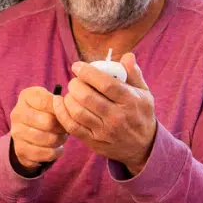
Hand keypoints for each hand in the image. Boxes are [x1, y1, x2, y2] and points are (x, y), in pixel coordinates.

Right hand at [10, 87, 67, 174]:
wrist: (29, 131)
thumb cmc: (45, 113)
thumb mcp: (51, 102)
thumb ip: (59, 104)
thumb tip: (67, 112)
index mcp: (26, 96)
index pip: (46, 102)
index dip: (61, 110)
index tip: (67, 114)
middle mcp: (17, 113)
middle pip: (48, 122)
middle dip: (62, 128)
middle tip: (65, 129)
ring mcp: (16, 132)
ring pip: (47, 139)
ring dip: (59, 141)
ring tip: (61, 138)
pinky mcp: (19, 149)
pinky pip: (43, 154)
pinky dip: (54, 153)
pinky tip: (55, 149)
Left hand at [52, 53, 156, 176]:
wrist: (143, 147)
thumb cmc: (141, 114)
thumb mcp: (144, 93)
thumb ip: (134, 74)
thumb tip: (127, 56)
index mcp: (130, 101)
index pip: (106, 84)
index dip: (88, 72)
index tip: (77, 66)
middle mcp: (117, 117)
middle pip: (87, 97)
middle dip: (75, 84)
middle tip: (74, 80)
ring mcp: (104, 131)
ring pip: (78, 112)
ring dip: (68, 98)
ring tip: (70, 92)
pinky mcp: (94, 141)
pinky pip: (72, 126)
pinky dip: (61, 113)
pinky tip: (59, 102)